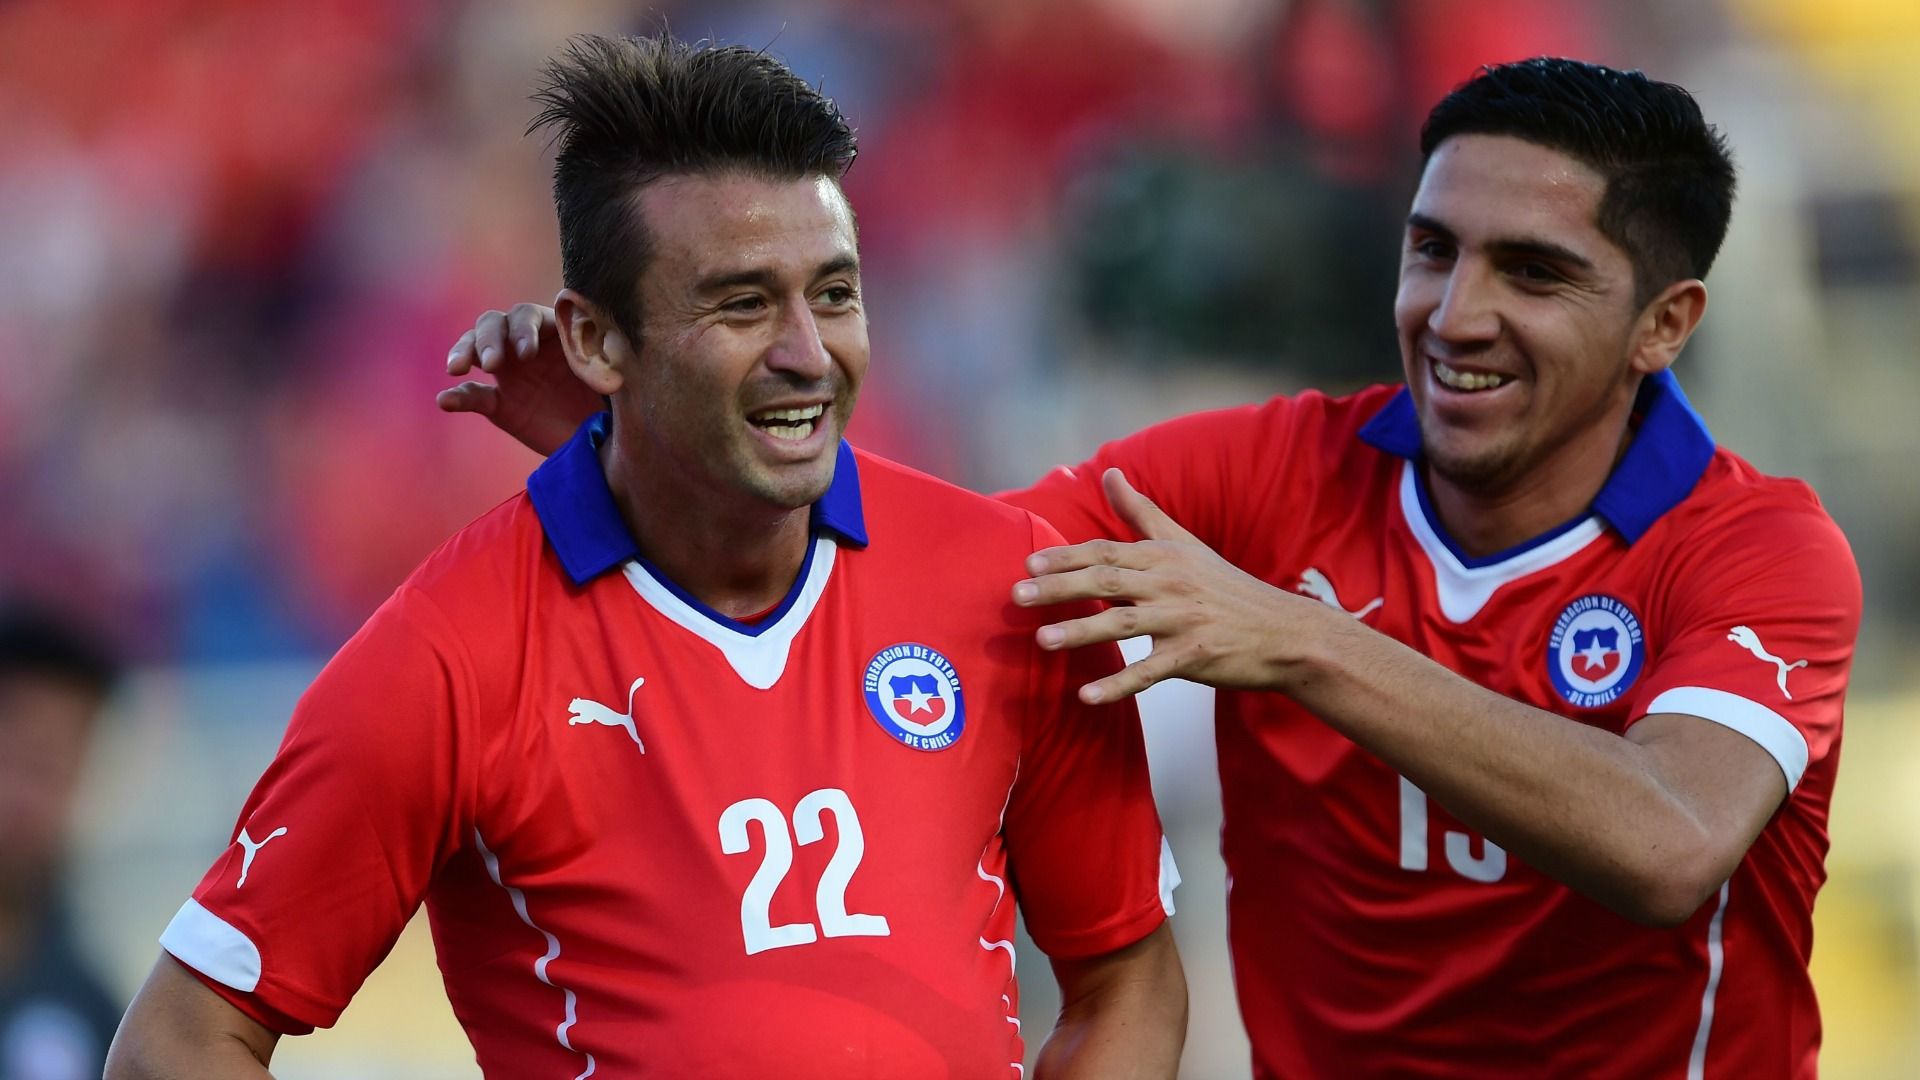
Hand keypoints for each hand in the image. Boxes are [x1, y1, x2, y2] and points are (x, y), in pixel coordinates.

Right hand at [437, 302, 602, 456]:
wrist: (604, 443)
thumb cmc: (614, 404)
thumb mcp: (616, 381)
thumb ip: (608, 365)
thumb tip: (605, 359)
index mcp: (557, 332)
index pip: (531, 315)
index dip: (524, 329)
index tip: (527, 354)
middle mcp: (529, 345)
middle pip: (497, 322)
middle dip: (490, 338)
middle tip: (494, 363)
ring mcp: (511, 373)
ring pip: (476, 346)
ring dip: (466, 351)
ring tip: (458, 369)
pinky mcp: (499, 404)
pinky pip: (471, 395)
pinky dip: (456, 396)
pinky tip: (445, 401)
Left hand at [1012, 469, 1325, 702]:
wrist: (1284, 632)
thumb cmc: (1226, 588)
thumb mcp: (1184, 544)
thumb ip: (1141, 512)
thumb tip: (1110, 473)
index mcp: (1164, 556)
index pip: (1105, 551)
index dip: (1066, 557)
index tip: (1028, 565)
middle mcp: (1170, 583)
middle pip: (1107, 580)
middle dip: (1060, 588)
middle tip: (1017, 597)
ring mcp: (1183, 620)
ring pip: (1123, 623)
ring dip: (1080, 631)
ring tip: (1042, 640)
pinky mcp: (1195, 657)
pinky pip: (1149, 672)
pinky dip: (1118, 685)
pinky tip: (1086, 697)